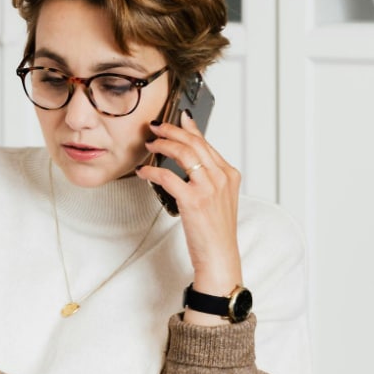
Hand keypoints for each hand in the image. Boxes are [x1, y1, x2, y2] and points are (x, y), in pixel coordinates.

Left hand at [137, 112, 242, 310]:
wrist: (219, 256)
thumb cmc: (215, 230)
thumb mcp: (218, 198)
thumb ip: (207, 177)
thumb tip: (187, 160)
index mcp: (229, 174)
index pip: (206, 143)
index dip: (189, 128)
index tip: (178, 118)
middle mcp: (222, 177)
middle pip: (194, 143)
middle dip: (172, 130)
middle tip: (156, 127)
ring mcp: (209, 187)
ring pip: (183, 153)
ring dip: (163, 144)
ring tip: (150, 143)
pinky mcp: (193, 200)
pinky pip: (168, 176)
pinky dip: (152, 170)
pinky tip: (144, 171)